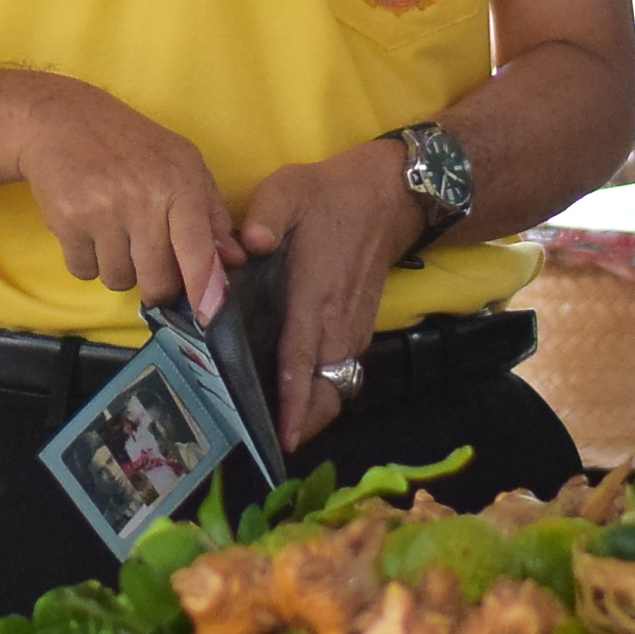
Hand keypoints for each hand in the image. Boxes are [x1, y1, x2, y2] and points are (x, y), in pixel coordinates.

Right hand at [14, 78, 238, 312]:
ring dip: (119, 269)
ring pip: (119, 280)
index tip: (208, 316)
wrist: (61, 120)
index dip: (205, 290)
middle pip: (158, 280)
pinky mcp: (67, 221)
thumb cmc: (131, 144)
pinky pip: (84, 271)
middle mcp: (143, 199)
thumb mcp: (182, 162)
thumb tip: (233, 261)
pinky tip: (88, 228)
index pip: (197, 251)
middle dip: (156, 283)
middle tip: (148, 260)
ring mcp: (103, 211)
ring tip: (114, 232)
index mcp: (179, 183)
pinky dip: (87, 260)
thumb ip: (211, 212)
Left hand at [237, 143, 427, 450]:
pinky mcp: (361, 325)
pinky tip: (298, 393)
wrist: (388, 195)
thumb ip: (263, 217)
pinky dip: (325, 389)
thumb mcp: (288, 191)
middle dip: (305, 421)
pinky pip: (345, 370)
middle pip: (327, 390)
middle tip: (272, 441)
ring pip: (339, 385)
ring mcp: (355, 326)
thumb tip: (246, 243)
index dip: (293, 401)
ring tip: (280, 426)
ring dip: (315, 409)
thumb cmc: (330, 195)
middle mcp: (339, 321)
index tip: (283, 435)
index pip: (302, 360)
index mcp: (316, 295)